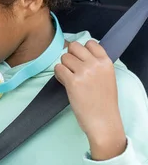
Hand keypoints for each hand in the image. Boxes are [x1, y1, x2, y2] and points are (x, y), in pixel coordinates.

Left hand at [54, 40, 126, 160]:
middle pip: (74, 47)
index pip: (90, 43)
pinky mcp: (73, 82)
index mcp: (106, 62)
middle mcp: (95, 64)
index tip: (80, 60)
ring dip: (63, 66)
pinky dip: (58, 75)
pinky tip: (64, 82)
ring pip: (64, 57)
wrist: (103, 121)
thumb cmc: (104, 103)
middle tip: (72, 69)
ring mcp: (84, 72)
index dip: (81, 50)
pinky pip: (58, 68)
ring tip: (68, 78)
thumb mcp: (107, 78)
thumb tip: (79, 56)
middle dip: (70, 56)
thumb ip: (96, 65)